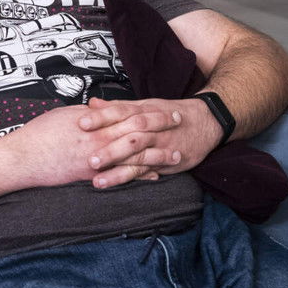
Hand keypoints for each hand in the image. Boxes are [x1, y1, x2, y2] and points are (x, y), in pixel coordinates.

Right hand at [4, 103, 182, 190]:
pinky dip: (140, 175)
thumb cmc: (38, 135)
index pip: (129, 112)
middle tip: (180, 123)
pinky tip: (153, 176)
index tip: (166, 108)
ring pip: (135, 154)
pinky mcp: (91, 175)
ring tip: (176, 154)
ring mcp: (97, 158)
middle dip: (161, 126)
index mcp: (93, 121)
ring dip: (158, 154)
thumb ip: (86, 114)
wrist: (22, 158)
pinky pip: (122, 175)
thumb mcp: (64, 116)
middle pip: (138, 130)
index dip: (150, 110)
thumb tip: (99, 110)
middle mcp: (99, 138)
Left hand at [78, 97, 223, 186]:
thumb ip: (117, 107)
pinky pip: (149, 170)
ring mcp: (161, 144)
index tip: (81, 123)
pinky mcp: (168, 160)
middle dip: (109, 147)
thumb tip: (91, 103)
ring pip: (139, 155)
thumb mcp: (145, 105)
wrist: (207, 121)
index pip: (120, 112)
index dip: (101, 117)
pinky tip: (120, 184)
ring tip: (98, 179)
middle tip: (87, 158)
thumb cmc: (169, 113)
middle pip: (129, 135)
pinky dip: (135, 178)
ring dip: (118, 168)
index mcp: (143, 110)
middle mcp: (152, 127)